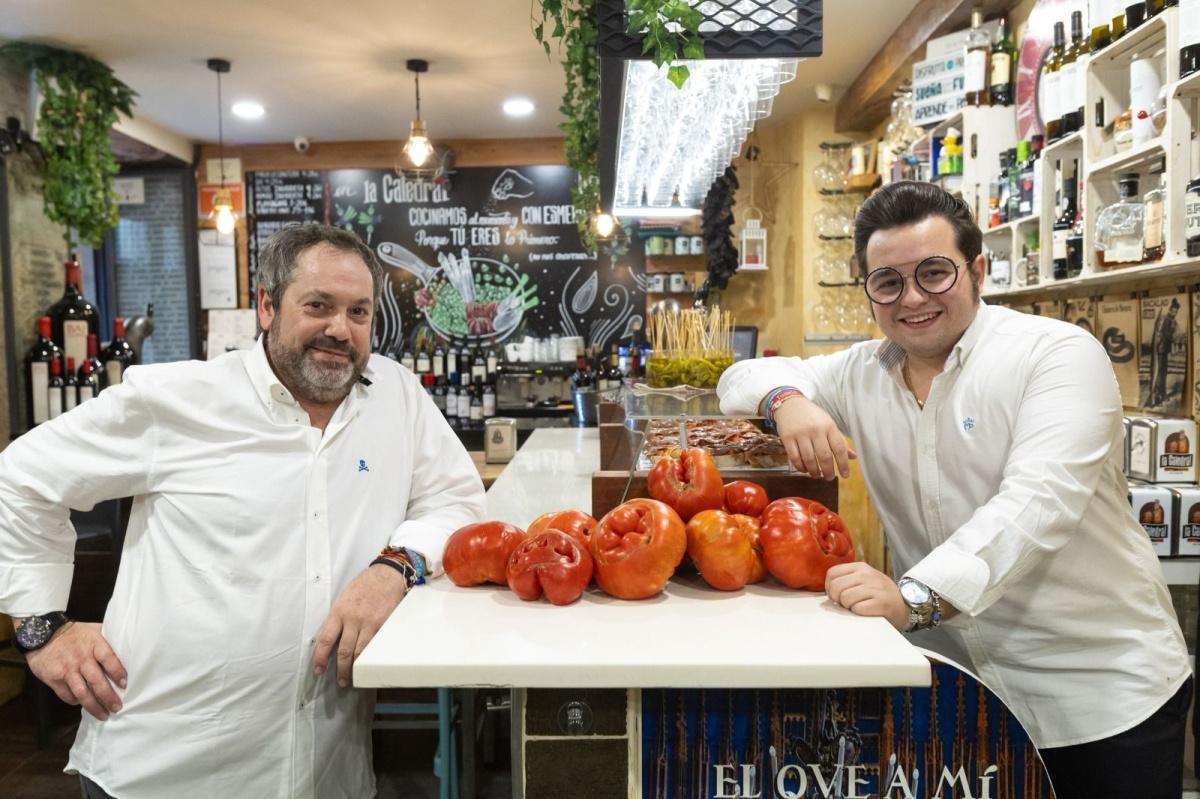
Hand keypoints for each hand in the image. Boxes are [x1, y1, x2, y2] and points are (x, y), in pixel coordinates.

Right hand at [25, 622, 126, 720]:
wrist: (41, 633)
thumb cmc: (74, 633)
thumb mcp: (93, 630)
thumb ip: (107, 641)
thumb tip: (128, 650)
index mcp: (94, 644)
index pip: (109, 659)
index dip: (117, 672)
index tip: (125, 684)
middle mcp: (80, 658)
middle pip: (96, 681)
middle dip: (108, 697)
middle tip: (117, 708)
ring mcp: (66, 669)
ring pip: (82, 692)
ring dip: (94, 706)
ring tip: (103, 715)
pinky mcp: (53, 679)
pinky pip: (66, 695)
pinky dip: (75, 701)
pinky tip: (82, 704)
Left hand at [313, 564, 406, 687]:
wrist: (386, 575)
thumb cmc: (364, 586)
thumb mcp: (344, 599)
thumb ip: (338, 618)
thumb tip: (331, 639)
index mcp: (339, 612)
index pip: (326, 640)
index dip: (320, 658)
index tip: (318, 670)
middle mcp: (353, 619)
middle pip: (344, 651)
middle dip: (340, 670)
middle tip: (340, 682)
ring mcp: (369, 623)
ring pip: (360, 652)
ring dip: (355, 669)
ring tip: (353, 680)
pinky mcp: (383, 625)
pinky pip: (375, 646)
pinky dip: (371, 659)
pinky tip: (369, 667)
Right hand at [772, 394, 855, 479]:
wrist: (790, 404)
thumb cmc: (812, 416)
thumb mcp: (828, 424)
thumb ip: (840, 440)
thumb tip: (853, 457)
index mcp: (829, 426)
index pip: (839, 448)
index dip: (843, 464)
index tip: (845, 475)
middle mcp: (816, 429)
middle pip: (824, 456)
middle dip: (828, 471)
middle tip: (829, 478)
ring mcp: (800, 434)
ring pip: (809, 459)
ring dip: (814, 471)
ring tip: (817, 475)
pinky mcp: (787, 437)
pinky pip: (794, 457)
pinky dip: (800, 467)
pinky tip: (805, 470)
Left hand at [825, 562, 908, 630]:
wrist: (905, 606)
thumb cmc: (879, 595)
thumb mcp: (864, 580)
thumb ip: (846, 580)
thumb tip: (827, 593)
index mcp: (860, 567)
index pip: (832, 574)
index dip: (829, 588)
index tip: (836, 596)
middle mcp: (868, 574)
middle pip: (836, 587)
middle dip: (837, 599)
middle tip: (846, 604)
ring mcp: (876, 588)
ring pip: (845, 598)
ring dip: (848, 607)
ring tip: (857, 607)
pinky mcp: (882, 602)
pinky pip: (858, 608)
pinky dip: (858, 613)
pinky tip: (866, 612)